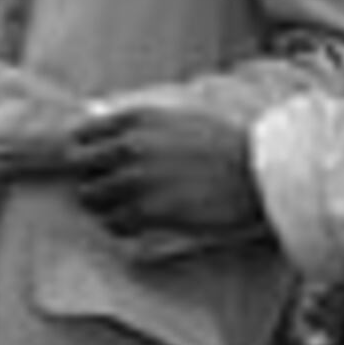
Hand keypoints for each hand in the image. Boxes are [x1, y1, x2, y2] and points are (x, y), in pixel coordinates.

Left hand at [63, 99, 269, 256]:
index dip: (86, 151)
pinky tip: (142, 224)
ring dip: (106, 205)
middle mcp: (130, 145)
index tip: (96, 164)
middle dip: (93, 177)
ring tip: (130, 209)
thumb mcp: (180, 119)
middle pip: (79, 167)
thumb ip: (141, 126)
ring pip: (92, 198)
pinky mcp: (150, 210)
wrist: (264, 173)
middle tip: (112, 189)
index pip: (81, 133)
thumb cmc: (228, 147)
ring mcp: (137, 178)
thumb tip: (105, 131)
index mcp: (137, 118)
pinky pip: (114, 223)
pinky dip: (123, 226)